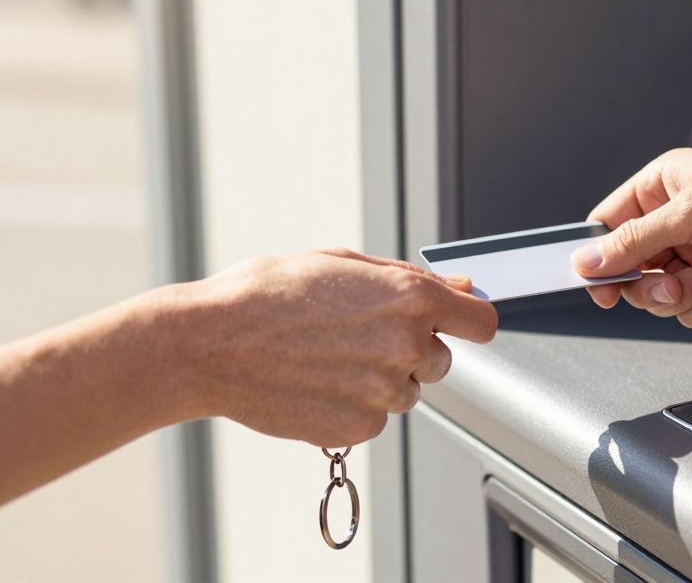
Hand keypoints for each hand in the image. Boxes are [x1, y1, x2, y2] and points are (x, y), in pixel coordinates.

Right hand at [161, 248, 497, 446]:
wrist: (209, 344)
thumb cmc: (267, 294)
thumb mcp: (341, 265)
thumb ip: (408, 279)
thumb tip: (461, 289)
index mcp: (409, 296)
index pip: (481, 322)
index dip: (468, 322)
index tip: (453, 324)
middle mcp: (405, 344)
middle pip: (441, 360)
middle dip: (410, 350)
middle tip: (356, 336)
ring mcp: (383, 391)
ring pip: (406, 392)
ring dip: (379, 379)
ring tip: (327, 358)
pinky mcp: (359, 427)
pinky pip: (375, 419)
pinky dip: (353, 406)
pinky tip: (316, 382)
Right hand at [572, 147, 691, 327]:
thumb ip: (635, 240)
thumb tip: (589, 259)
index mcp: (663, 187)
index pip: (610, 226)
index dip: (600, 258)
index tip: (601, 286)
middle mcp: (679, 220)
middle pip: (635, 271)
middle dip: (656, 285)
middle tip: (675, 284)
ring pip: (666, 297)